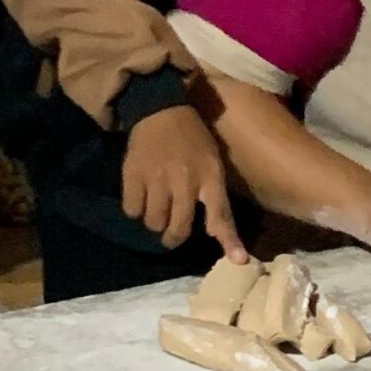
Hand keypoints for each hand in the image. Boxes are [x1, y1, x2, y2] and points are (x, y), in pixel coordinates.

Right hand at [121, 105, 246, 257]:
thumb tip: (213, 235)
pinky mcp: (133, 174)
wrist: (159, 108)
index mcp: (210, 175)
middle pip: (178, 227)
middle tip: (171, 235)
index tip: (238, 262)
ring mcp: (157, 177)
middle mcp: (185, 179)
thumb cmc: (191, 138)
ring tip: (156, 210)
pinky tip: (141, 197)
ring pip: (153, 222)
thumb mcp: (212, 162)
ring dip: (154, 223)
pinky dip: (135, 209)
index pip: (222, 214)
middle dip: (174, 237)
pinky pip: (132, 209)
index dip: (229, 240)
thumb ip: (215, 198)